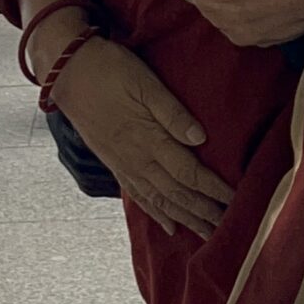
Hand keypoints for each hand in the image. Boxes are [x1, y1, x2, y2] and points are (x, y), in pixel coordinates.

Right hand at [49, 36, 232, 236]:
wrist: (67, 72)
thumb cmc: (110, 70)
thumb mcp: (146, 83)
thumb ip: (173, 113)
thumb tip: (200, 139)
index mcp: (149, 139)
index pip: (189, 173)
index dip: (214, 190)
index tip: (237, 200)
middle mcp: (137, 160)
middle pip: (177, 194)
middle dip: (205, 212)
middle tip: (229, 227)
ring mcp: (124, 165)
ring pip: (160, 201)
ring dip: (186, 219)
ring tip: (208, 233)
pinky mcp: (114, 164)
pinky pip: (139, 196)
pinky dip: (157, 214)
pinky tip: (170, 227)